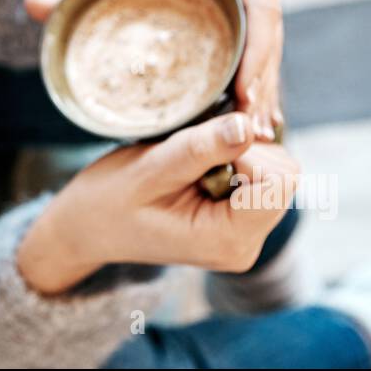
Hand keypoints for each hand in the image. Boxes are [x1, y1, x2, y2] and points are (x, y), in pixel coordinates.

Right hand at [16, 112, 299, 294]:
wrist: (87, 226)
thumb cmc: (109, 200)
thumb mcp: (149, 169)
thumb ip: (199, 150)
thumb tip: (247, 125)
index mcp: (229, 240)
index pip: (280, 181)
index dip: (246, 152)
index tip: (200, 151)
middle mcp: (245, 245)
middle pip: (282, 175)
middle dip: (242, 152)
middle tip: (188, 156)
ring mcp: (244, 235)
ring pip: (274, 171)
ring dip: (235, 153)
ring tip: (187, 164)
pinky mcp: (238, 221)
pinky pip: (258, 176)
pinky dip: (232, 159)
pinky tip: (195, 167)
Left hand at [25, 0, 284, 138]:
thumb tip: (30, 5)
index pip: (258, 6)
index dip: (256, 53)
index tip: (243, 95)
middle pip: (271, 32)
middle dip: (264, 83)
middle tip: (248, 130)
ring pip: (275, 41)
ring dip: (269, 86)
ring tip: (256, 132)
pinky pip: (271, 39)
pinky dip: (266, 75)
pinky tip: (259, 113)